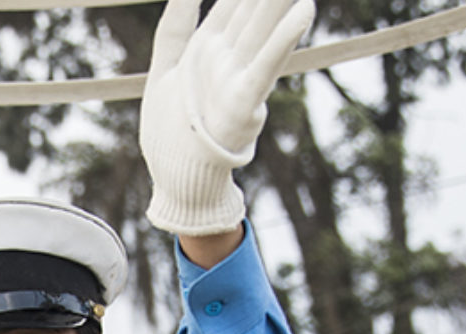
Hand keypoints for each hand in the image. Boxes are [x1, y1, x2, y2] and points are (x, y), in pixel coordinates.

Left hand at [141, 0, 315, 236]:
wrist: (175, 182)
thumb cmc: (169, 133)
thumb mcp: (164, 72)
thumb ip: (174, 29)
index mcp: (209, 47)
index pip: (235, 0)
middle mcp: (228, 57)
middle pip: (254, 7)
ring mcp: (237, 78)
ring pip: (263, 28)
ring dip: (282, 1)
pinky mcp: (242, 104)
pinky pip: (265, 66)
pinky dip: (281, 40)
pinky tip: (302, 12)